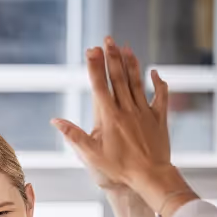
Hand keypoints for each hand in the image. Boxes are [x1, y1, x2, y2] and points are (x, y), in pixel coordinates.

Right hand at [51, 38, 171, 191]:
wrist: (150, 176)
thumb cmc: (119, 169)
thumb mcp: (91, 156)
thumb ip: (74, 136)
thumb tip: (55, 121)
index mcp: (109, 117)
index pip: (100, 85)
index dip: (95, 66)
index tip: (91, 49)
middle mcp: (127, 110)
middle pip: (118, 78)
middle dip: (112, 57)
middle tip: (108, 40)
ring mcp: (144, 112)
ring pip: (137, 82)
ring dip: (131, 63)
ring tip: (126, 47)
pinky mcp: (159, 119)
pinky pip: (160, 97)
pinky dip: (158, 83)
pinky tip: (154, 72)